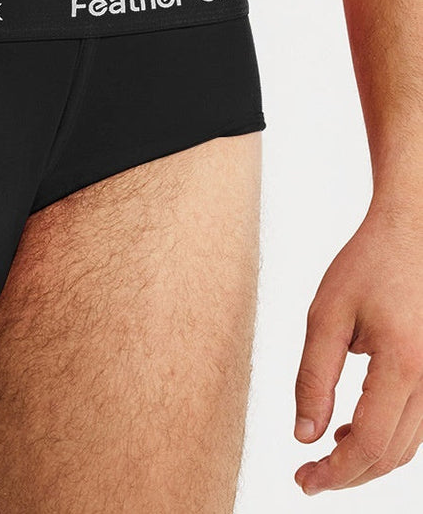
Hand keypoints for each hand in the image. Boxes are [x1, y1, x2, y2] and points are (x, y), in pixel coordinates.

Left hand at [294, 195, 422, 494]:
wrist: (414, 232)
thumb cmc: (367, 266)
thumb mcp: (325, 316)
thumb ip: (313, 377)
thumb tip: (304, 434)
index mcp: (404, 367)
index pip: (370, 446)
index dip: (335, 473)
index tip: (303, 481)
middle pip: (393, 455)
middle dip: (348, 475)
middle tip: (308, 478)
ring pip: (410, 446)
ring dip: (368, 460)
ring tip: (325, 455)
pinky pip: (419, 424)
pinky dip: (387, 438)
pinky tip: (353, 429)